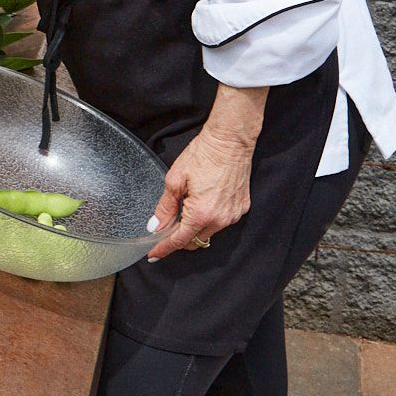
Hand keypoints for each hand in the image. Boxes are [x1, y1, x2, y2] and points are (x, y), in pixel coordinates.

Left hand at [146, 84, 267, 262]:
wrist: (230, 141)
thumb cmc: (202, 155)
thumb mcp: (175, 180)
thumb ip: (165, 208)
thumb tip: (155, 227)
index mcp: (202, 214)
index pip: (179, 240)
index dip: (164, 249)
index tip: (153, 255)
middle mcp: (221, 219)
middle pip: (195, 241)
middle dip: (179, 238)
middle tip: (166, 227)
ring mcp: (234, 215)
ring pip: (209, 233)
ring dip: (195, 228)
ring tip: (186, 208)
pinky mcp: (242, 208)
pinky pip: (222, 222)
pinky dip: (209, 219)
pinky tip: (203, 202)